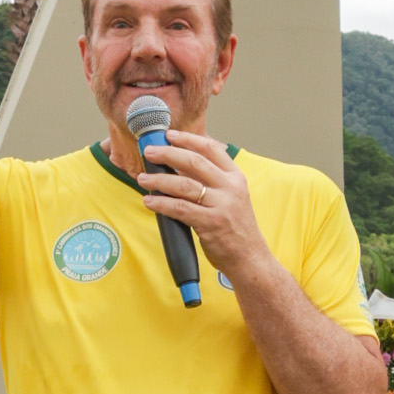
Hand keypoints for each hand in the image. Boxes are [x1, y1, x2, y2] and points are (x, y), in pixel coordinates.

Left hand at [133, 128, 265, 280]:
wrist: (250, 258)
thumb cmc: (236, 227)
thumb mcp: (231, 197)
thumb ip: (211, 180)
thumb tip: (178, 165)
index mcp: (236, 177)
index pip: (212, 148)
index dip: (189, 139)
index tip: (170, 135)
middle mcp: (231, 187)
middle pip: (194, 162)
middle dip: (168, 154)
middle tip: (149, 152)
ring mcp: (222, 205)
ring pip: (184, 184)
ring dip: (159, 179)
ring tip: (143, 178)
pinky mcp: (211, 223)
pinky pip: (180, 208)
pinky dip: (161, 203)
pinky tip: (149, 201)